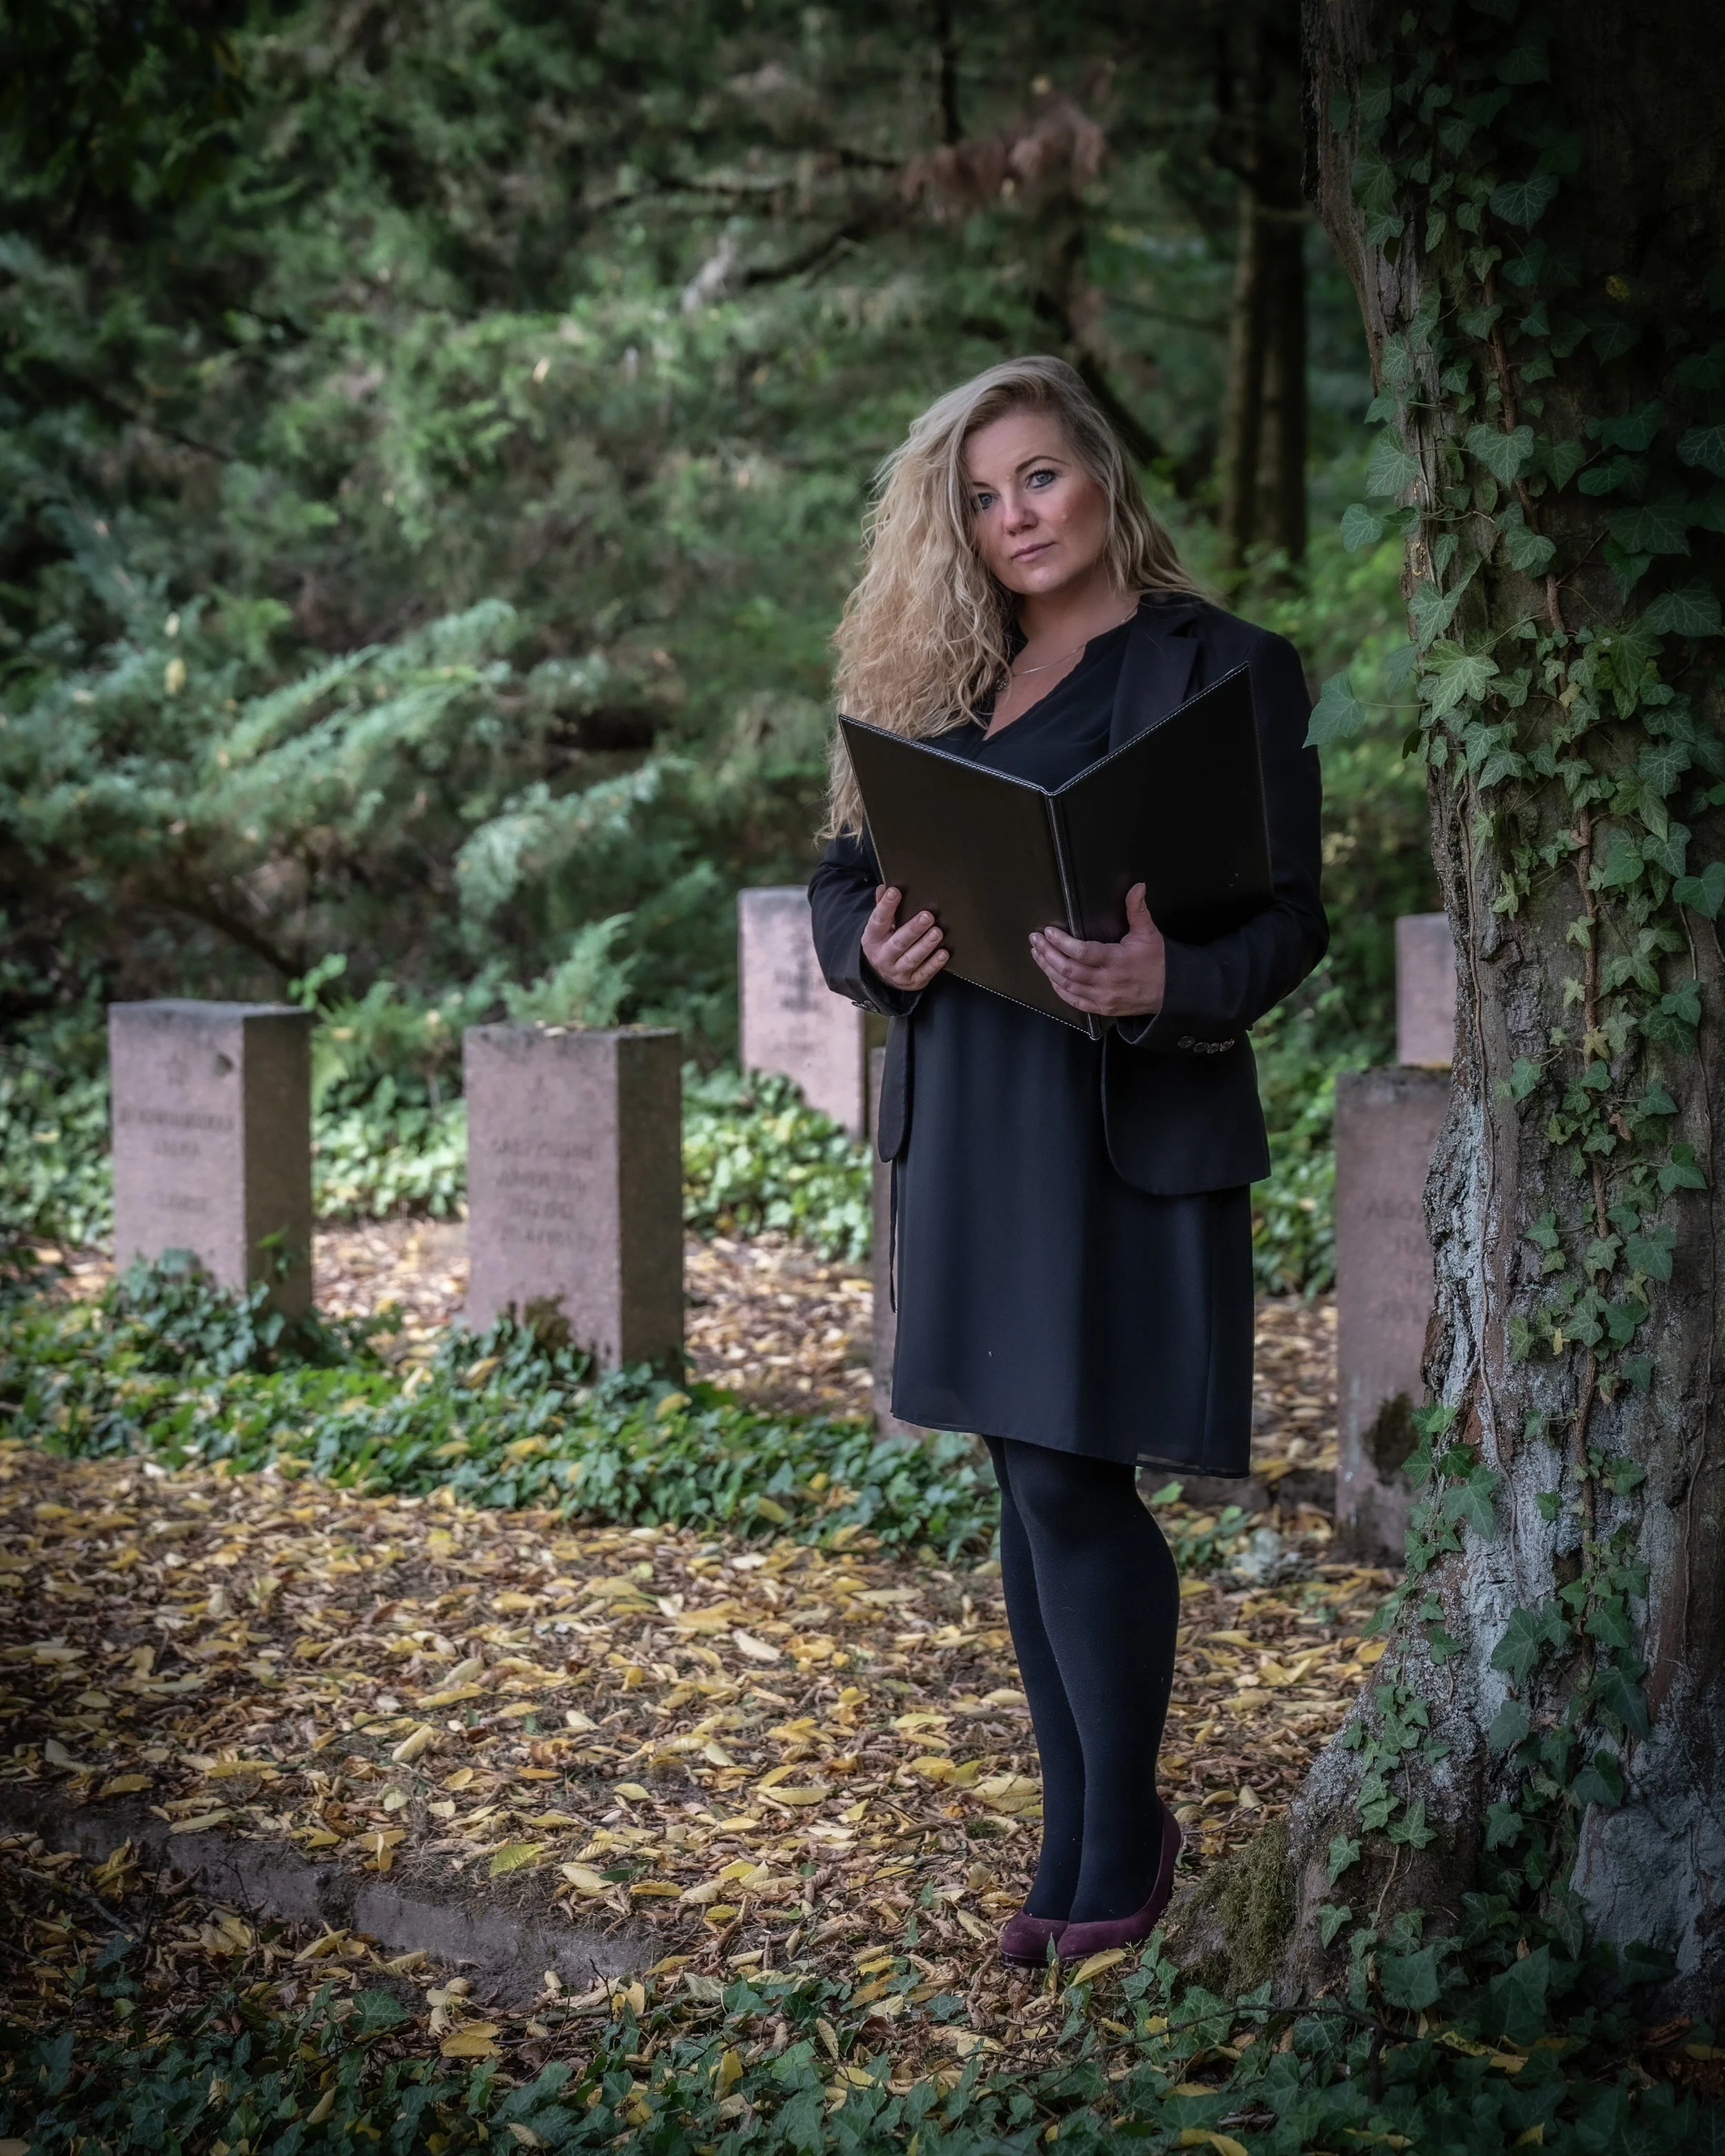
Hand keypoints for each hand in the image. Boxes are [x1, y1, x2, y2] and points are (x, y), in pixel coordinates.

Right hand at [861, 885, 947, 991]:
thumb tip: (884, 887)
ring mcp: (897, 971)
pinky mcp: (912, 981)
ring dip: (925, 946)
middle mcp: (883, 956)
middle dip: (913, 929)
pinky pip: (924, 973)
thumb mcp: (880, 928)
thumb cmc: (885, 942)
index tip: (894, 892)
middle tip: (927, 916)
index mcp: (873, 939)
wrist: (883, 975)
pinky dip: (934, 964)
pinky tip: (944, 953)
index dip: (885, 907)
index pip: (878, 921)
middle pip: (898, 943)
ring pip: (911, 959)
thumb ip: (883, 908)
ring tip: (937, 933)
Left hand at [1030, 882, 1165, 1017]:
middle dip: (1048, 953)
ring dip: (1048, 969)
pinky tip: (1049, 975)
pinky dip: (1058, 988)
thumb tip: (1137, 886)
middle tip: (1035, 940)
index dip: (1062, 942)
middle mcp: (1106, 981)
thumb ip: (1137, 910)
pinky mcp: (1101, 1008)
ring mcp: (1102, 997)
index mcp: (1117, 961)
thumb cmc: (1157, 960)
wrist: (1170, 992)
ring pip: (1067, 985)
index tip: (1048, 932)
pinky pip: (1073, 1000)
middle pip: (1068, 969)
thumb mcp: (1149, 933)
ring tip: (1036, 953)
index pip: (1082, 952)